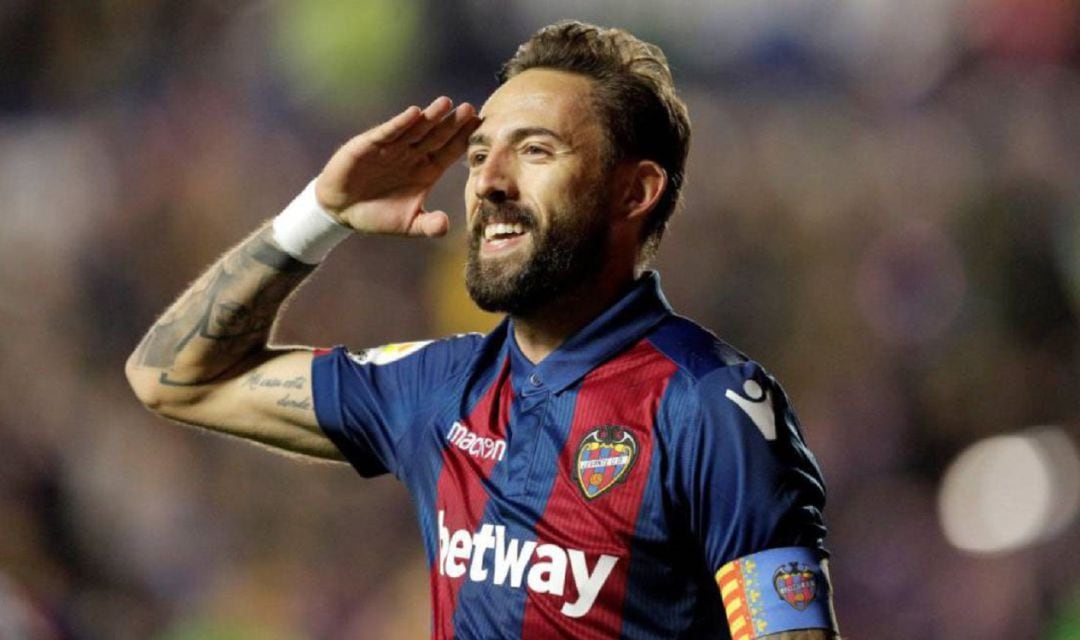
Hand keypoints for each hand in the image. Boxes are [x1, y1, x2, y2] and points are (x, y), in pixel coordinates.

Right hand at [315, 97, 480, 236]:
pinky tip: (414, 113)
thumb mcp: (407, 225)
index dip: (464, 140)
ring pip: (416, 129)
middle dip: (453, 124)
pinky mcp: (371, 144)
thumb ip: (428, 226)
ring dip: (430, 116)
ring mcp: (393, 148)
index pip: (450, 152)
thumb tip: (446, 227)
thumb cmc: (378, 215)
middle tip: (470, 109)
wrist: (341, 210)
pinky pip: (389, 132)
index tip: (481, 128)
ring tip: (446, 103)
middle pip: (437, 136)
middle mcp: (413, 155)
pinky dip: (401, 123)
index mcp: (427, 171)